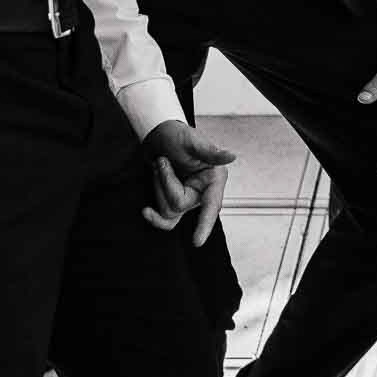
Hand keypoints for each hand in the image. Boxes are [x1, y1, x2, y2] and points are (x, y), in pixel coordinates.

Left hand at [141, 120, 237, 244]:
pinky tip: (146, 211)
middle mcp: (204, 191)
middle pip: (179, 205)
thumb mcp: (192, 141)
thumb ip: (211, 152)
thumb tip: (231, 156)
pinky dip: (155, 217)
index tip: (196, 242)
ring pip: (169, 211)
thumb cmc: (177, 135)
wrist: (159, 135)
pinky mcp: (176, 203)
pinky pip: (167, 220)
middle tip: (162, 161)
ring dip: (158, 187)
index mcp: (214, 178)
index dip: (204, 224)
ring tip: (160, 165)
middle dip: (165, 182)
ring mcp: (189, 199)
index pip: (212, 205)